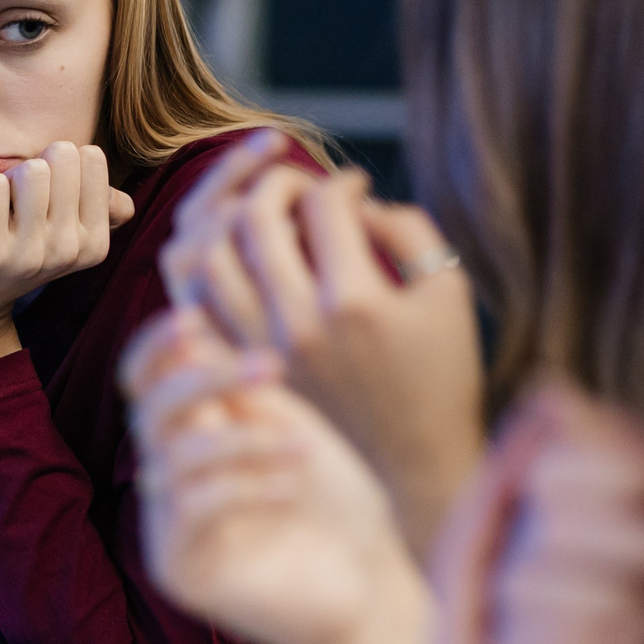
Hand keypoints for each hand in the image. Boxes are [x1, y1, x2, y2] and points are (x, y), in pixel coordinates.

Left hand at [0, 140, 135, 383]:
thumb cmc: (11, 251)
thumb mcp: (61, 233)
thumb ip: (95, 209)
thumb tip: (124, 203)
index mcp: (94, 242)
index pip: (89, 157)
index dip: (57, 166)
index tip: (42, 201)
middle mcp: (69, 250)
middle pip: (61, 157)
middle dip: (32, 168)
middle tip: (15, 206)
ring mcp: (30, 254)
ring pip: (30, 170)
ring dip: (5, 181)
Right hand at [119, 309, 420, 643]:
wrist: (371, 592)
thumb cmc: (339, 510)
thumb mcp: (292, 429)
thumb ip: (242, 388)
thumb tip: (195, 323)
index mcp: (189, 439)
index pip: (143, 382)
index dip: (155, 346)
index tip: (193, 317)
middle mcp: (167, 481)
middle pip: (148, 410)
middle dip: (204, 378)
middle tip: (271, 365)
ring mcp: (167, 527)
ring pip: (173, 457)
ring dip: (245, 440)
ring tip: (303, 448)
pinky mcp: (179, 570)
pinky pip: (194, 508)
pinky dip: (246, 486)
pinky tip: (293, 487)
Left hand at [162, 135, 483, 558]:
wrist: (413, 462)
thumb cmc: (440, 374)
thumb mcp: (448, 293)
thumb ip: (407, 230)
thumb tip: (356, 200)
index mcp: (353, 301)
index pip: (323, 205)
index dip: (341, 182)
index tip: (355, 187)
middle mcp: (296, 324)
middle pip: (257, 217)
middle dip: (278, 182)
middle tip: (302, 185)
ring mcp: (259, 350)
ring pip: (211, 255)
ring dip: (232, 217)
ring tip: (264, 213)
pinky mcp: (240, 370)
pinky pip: (196, 304)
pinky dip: (207, 267)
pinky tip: (236, 254)